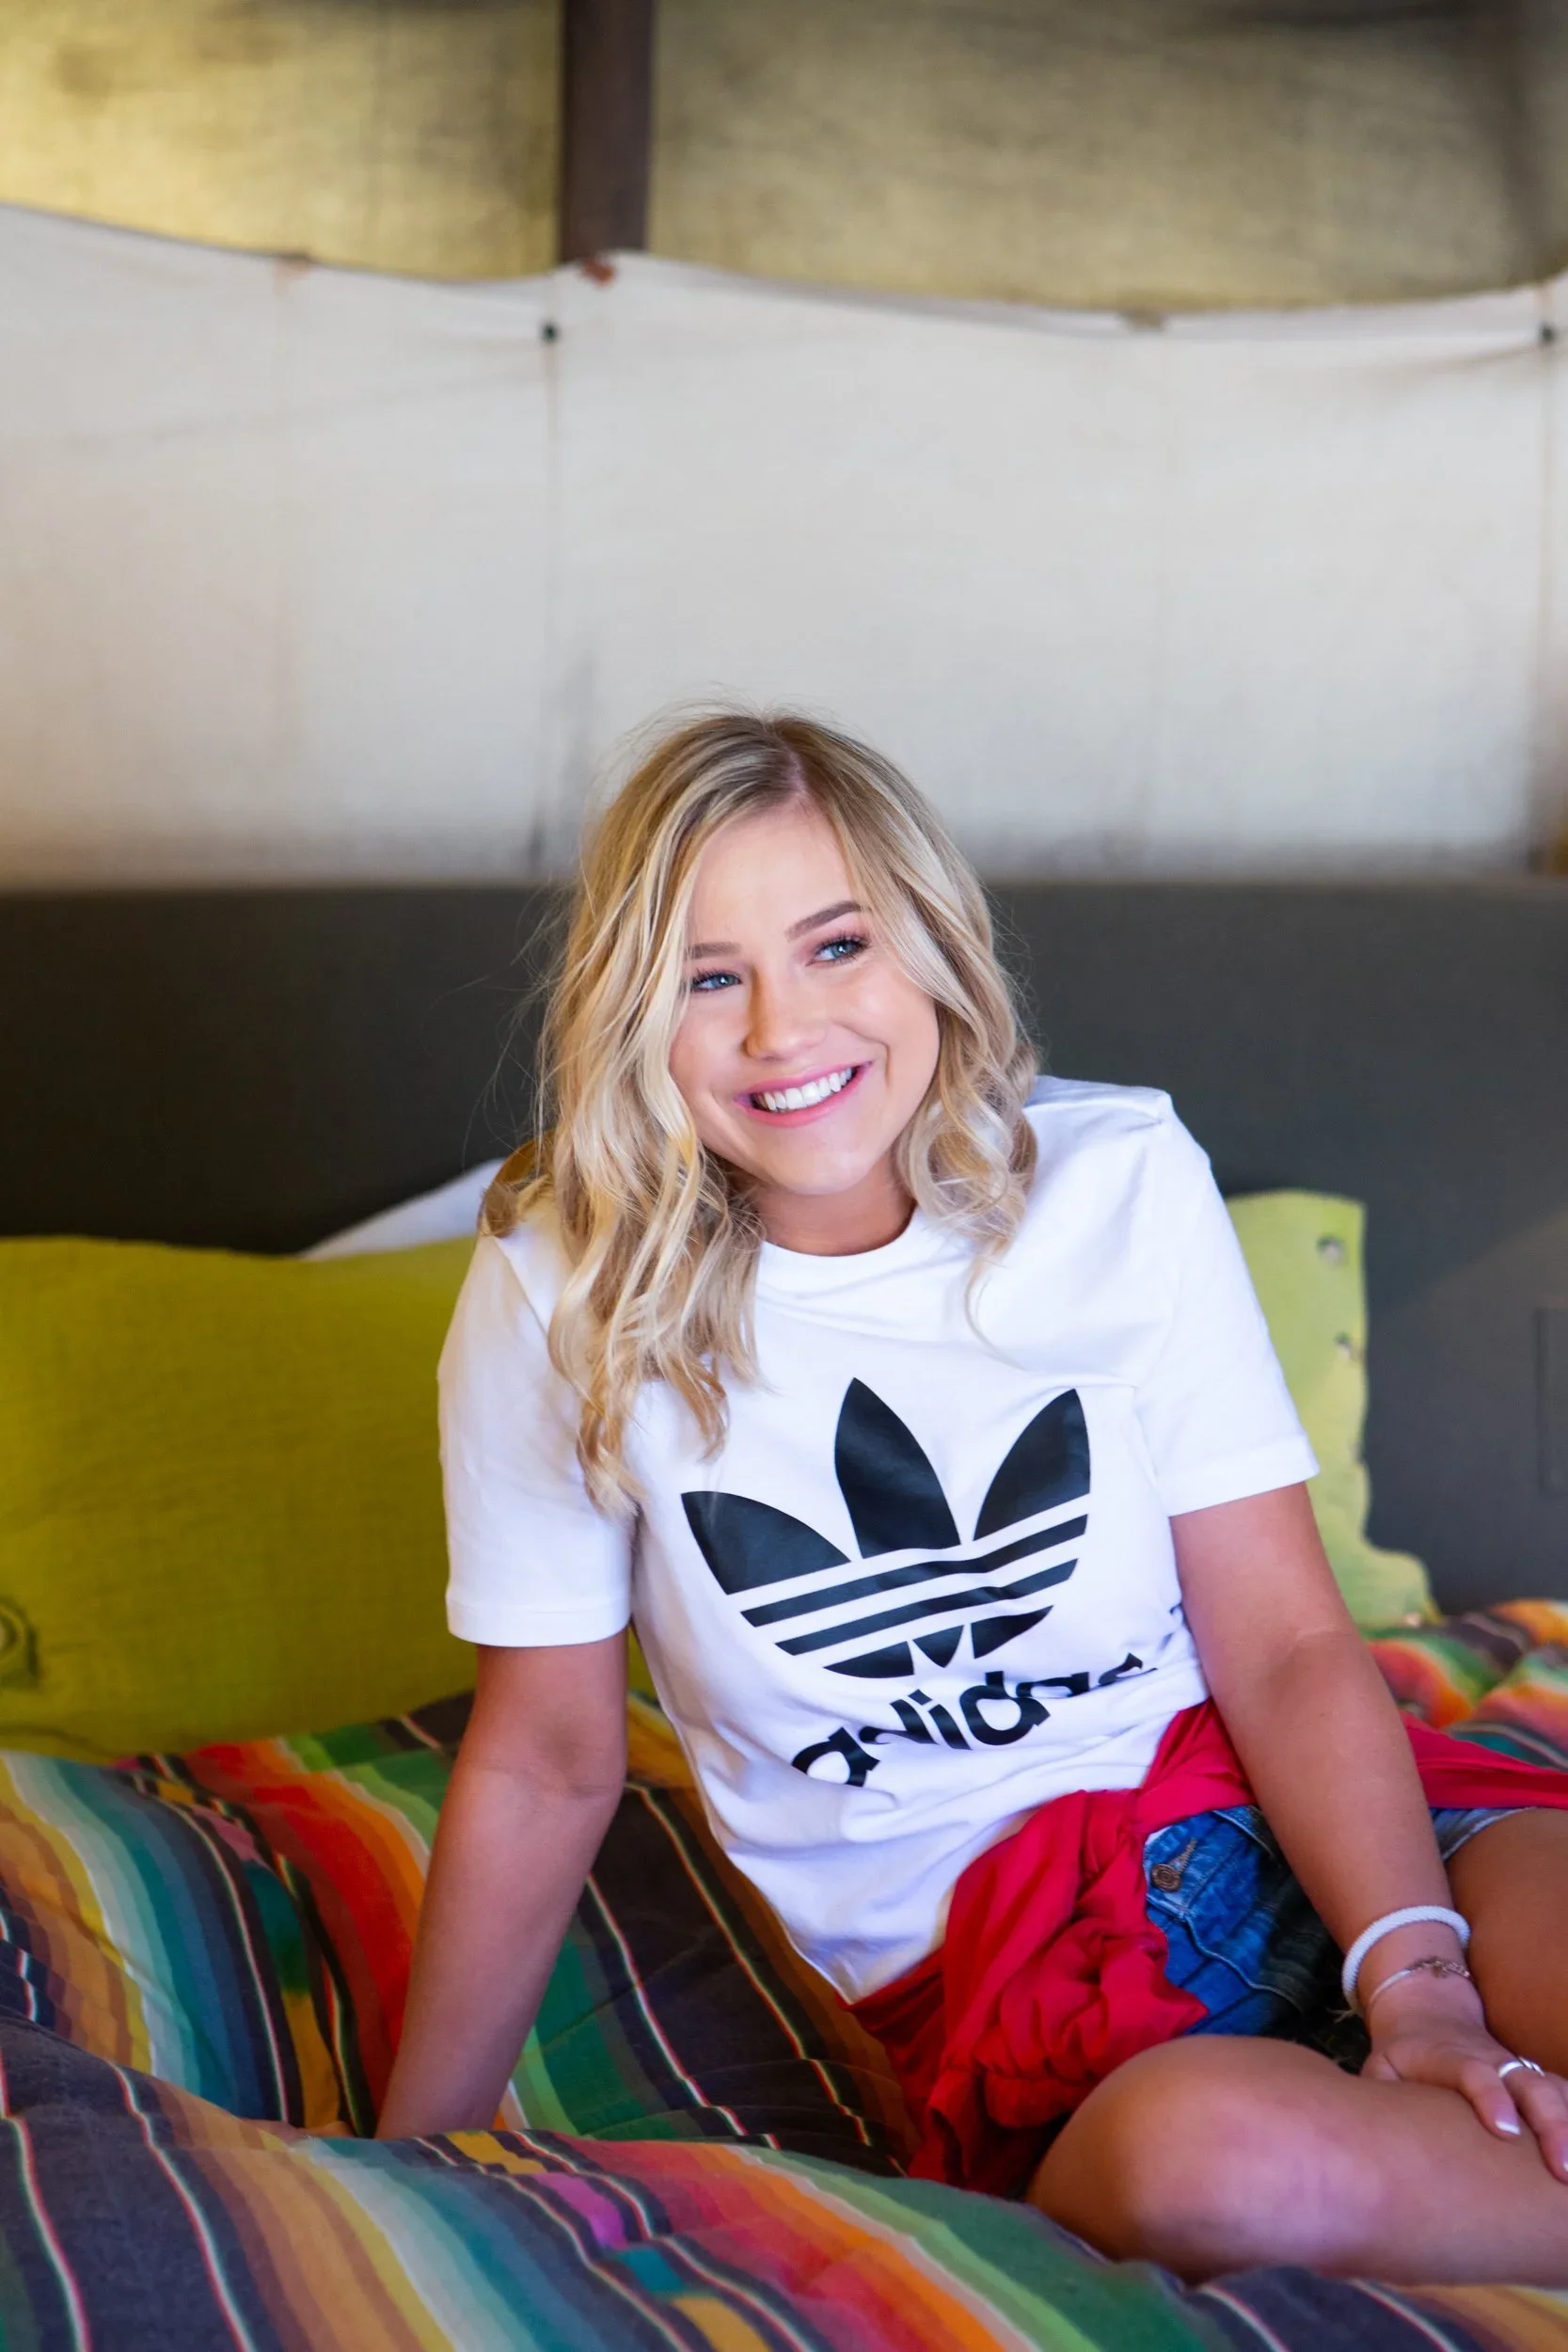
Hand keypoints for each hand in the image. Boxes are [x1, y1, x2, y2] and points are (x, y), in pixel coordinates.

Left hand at [1363, 1981, 1567, 2180]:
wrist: (1428, 2011)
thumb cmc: (1403, 2053)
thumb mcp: (1382, 2066)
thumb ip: (1380, 2094)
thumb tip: (1369, 2138)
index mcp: (1452, 2057)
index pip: (1475, 2072)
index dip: (1491, 2098)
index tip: (1505, 2131)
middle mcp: (1493, 2061)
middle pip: (1530, 2084)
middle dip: (1552, 2124)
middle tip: (1564, 2169)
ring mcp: (1517, 2069)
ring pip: (1555, 2090)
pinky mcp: (1533, 2080)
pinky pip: (1565, 2095)